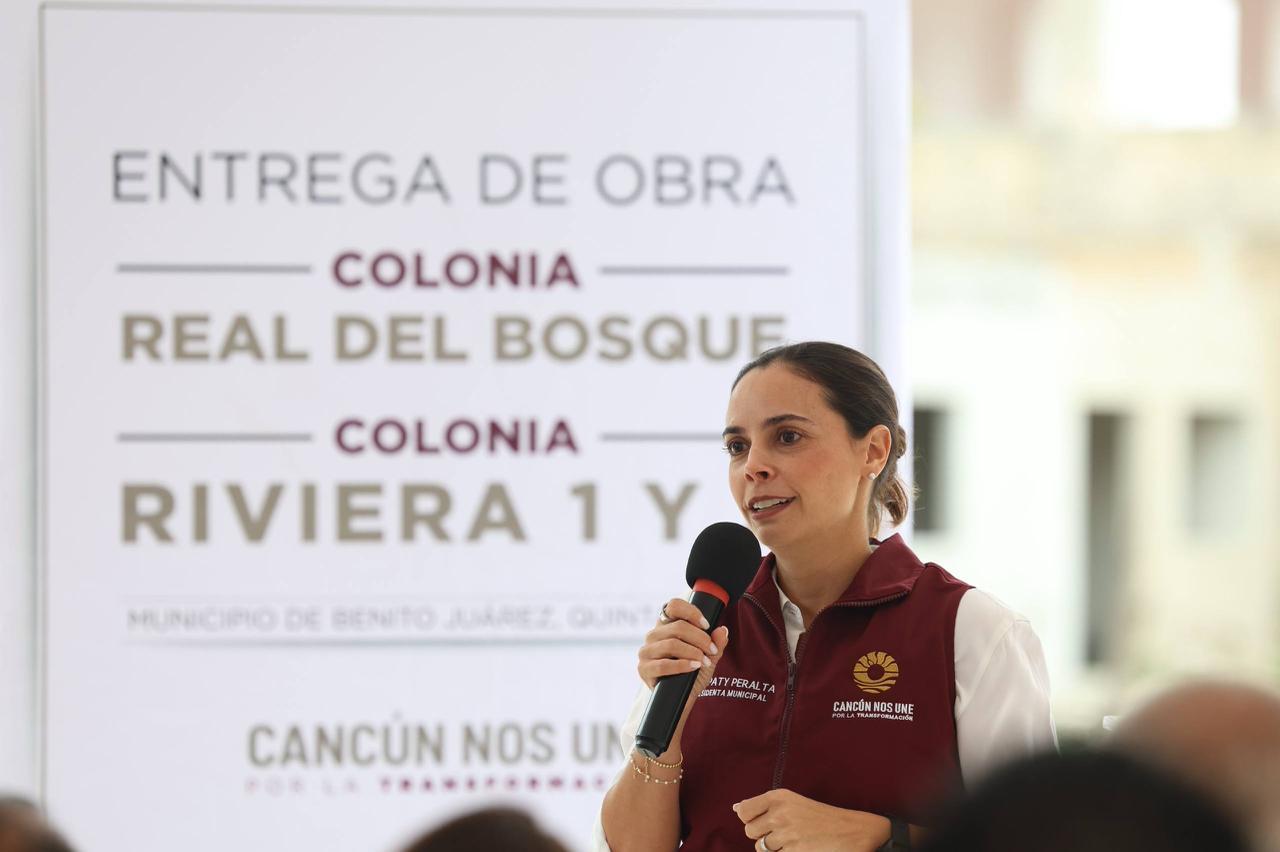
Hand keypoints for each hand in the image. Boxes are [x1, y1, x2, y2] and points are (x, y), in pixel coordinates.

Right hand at [637, 598, 728, 695]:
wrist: (681, 700)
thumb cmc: (692, 675)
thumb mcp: (708, 657)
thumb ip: (716, 644)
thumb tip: (722, 630)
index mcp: (666, 626)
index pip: (673, 606)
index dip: (691, 612)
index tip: (706, 625)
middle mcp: (654, 635)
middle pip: (677, 626)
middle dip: (700, 638)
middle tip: (712, 650)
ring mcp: (646, 652)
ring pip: (671, 644)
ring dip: (693, 652)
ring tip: (704, 661)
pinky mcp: (644, 669)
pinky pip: (663, 664)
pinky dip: (682, 665)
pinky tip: (694, 667)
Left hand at [733, 789, 890, 851]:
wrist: (850, 830)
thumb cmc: (819, 816)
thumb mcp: (791, 802)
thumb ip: (763, 805)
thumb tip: (736, 808)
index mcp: (778, 796)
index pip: (744, 811)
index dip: (749, 819)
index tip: (762, 821)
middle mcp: (780, 812)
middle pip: (749, 831)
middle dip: (762, 836)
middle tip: (781, 832)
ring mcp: (786, 833)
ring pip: (760, 847)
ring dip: (773, 848)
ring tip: (792, 840)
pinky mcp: (794, 851)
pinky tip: (799, 848)